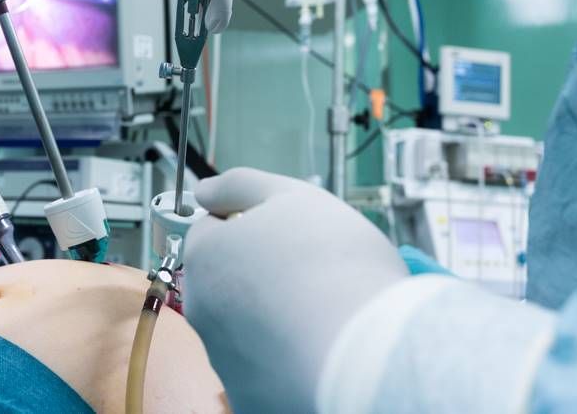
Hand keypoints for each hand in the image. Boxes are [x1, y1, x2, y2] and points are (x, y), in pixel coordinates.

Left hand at [183, 168, 406, 413]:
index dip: (252, 225)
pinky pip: (266, 370)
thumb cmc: (337, 269)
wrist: (373, 355)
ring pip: (247, 327)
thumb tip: (205, 190)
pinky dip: (287, 360)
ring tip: (324, 314)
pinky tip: (320, 350)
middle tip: (311, 273)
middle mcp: (203, 312)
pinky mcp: (250, 399)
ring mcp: (224, 360)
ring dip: (275, 318)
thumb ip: (239, 184)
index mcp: (205, 258)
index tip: (287, 235)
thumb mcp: (291, 195)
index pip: (212, 230)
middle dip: (260, 274)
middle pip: (228, 281)